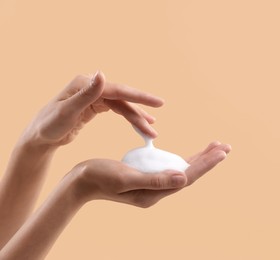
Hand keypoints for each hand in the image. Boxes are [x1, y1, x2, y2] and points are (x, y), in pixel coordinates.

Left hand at [22, 71, 163, 148]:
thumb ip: (86, 93)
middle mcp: (92, 87)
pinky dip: (129, 117)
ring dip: (137, 118)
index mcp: (86, 84)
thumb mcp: (66, 111)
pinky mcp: (95, 106)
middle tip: (158, 118)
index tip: (158, 102)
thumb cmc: (49, 125)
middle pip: (123, 98)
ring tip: (152, 130)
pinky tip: (140, 123)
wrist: (39, 137)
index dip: (139, 96)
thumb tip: (102, 73)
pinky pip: (117, 110)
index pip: (118, 90)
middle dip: (141, 110)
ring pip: (122, 106)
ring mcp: (94, 96)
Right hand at [70, 141, 231, 206]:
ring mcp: (152, 185)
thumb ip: (154, 179)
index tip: (222, 151)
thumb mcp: (125, 177)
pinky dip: (181, 158)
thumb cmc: (98, 177)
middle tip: (226, 146)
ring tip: (214, 147)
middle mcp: (157, 191)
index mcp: (154, 192)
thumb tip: (184, 177)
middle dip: (208, 160)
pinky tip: (188, 154)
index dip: (205, 164)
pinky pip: (169, 167)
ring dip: (198, 158)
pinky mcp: (147, 177)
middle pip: (188, 173)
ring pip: (181, 169)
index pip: (187, 176)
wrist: (79, 182)